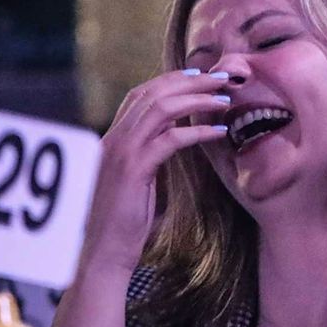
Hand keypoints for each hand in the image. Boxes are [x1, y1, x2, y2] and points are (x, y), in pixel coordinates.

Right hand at [81, 69, 230, 273]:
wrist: (102, 251)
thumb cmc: (123, 222)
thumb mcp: (138, 181)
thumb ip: (150, 157)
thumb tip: (174, 140)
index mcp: (113, 139)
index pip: (140, 95)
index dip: (170, 81)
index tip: (199, 75)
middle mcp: (114, 139)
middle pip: (152, 93)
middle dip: (189, 81)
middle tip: (220, 77)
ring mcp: (121, 152)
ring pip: (161, 108)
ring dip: (197, 99)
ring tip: (224, 99)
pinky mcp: (133, 169)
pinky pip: (170, 139)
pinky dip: (197, 131)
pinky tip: (218, 132)